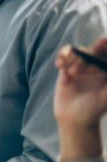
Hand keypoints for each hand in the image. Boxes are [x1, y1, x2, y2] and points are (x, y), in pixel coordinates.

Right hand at [54, 40, 106, 159]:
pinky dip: (62, 58)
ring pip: (78, 51)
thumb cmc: (94, 110)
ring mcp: (81, 66)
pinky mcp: (66, 68)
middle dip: (87, 56)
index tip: (102, 42)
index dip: (105, 44)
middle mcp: (96, 65)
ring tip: (71, 75)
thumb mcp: (106, 97)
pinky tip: (59, 66)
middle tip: (78, 70)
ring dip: (74, 61)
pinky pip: (64, 56)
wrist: (74, 119)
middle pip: (94, 50)